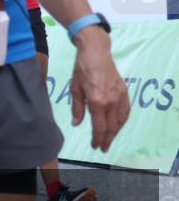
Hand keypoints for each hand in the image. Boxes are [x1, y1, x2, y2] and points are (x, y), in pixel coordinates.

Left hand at [69, 29, 129, 151]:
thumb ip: (77, 108)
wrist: (96, 52)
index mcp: (96, 101)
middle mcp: (110, 101)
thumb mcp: (75, 89)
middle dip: (107, 139)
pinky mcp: (124, 91)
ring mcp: (119, 96)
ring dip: (116, 132)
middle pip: (111, 126)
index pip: (99, 126)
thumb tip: (76, 124)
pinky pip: (126, 111)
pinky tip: (119, 125)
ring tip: (109, 139)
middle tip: (103, 148)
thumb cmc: (82, 70)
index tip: (95, 146)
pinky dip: (123, 121)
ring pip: (120, 120)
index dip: (97, 138)